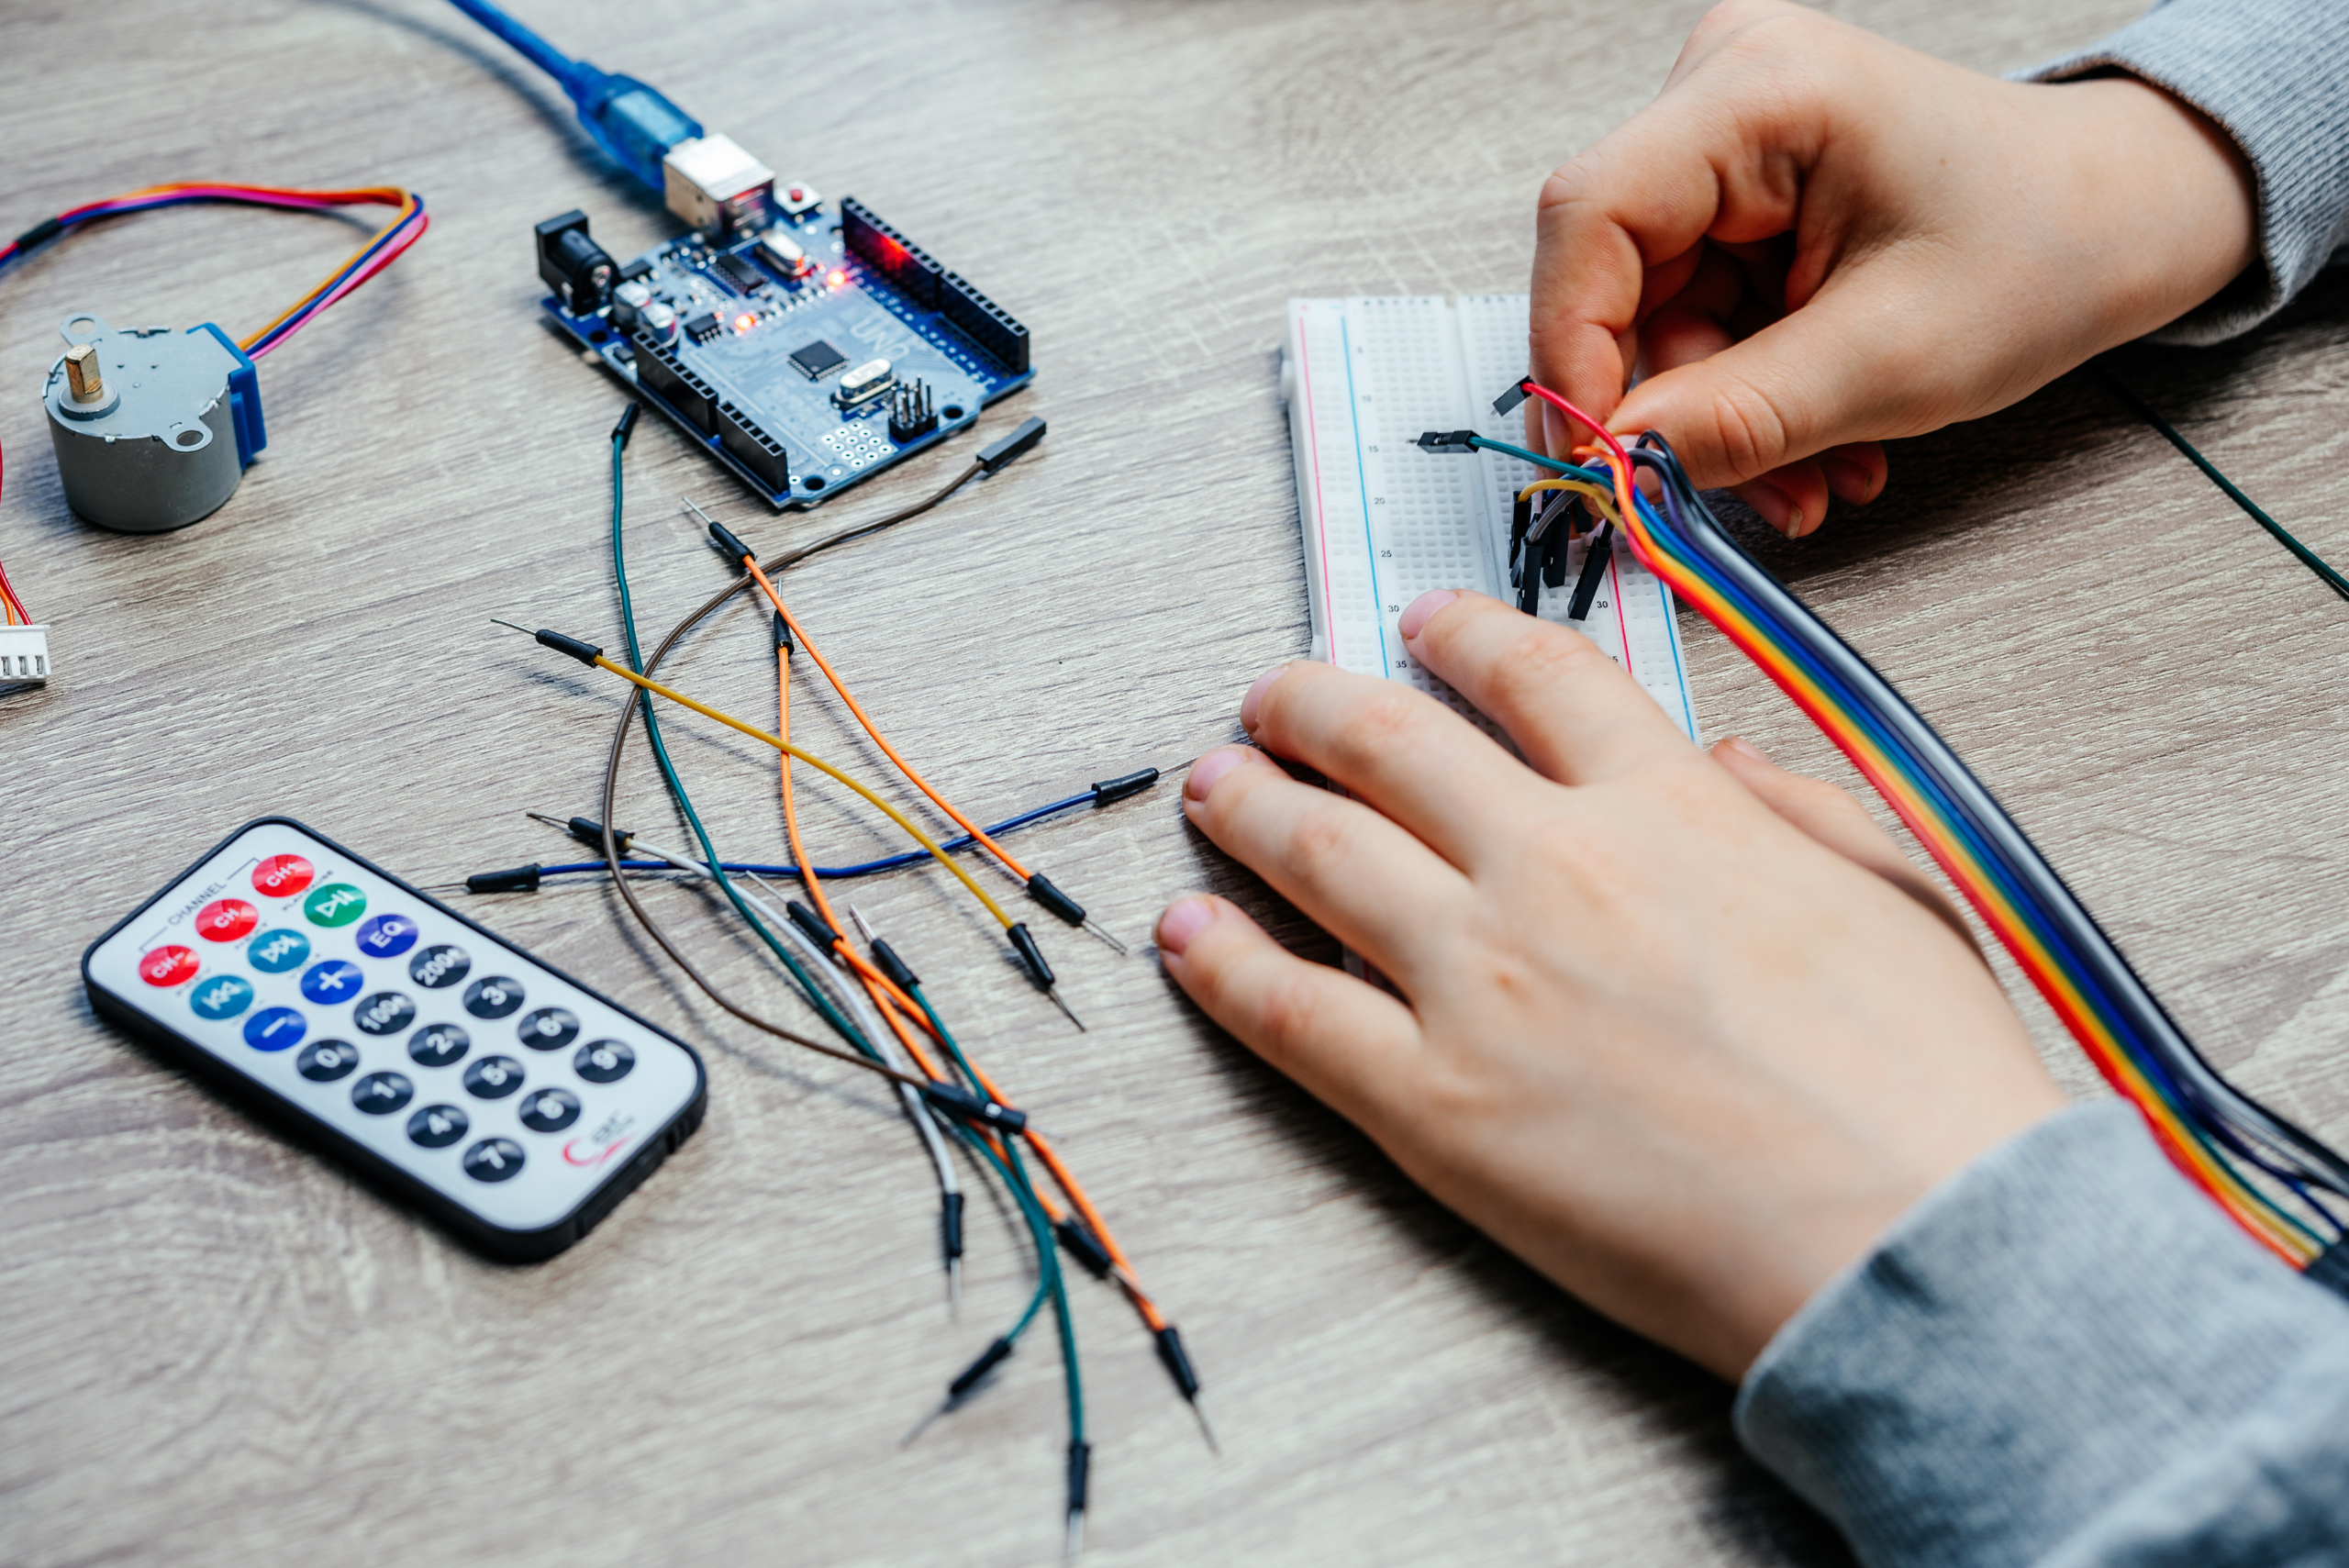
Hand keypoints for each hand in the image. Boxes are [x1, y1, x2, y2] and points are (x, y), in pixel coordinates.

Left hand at [1156, 591, 2066, 1378]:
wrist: (1916, 1240)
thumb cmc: (1926, 1085)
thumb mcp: (1898, 890)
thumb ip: (1797, 806)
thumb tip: (1722, 762)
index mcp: (1669, 806)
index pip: (1531, 675)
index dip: (1460, 633)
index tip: (1421, 622)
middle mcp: (1553, 866)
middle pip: (1387, 743)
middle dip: (1311, 704)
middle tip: (1273, 697)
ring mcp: (1478, 979)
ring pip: (1315, 853)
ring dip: (1247, 804)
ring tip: (1212, 786)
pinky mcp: (1430, 1103)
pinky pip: (1289, 1012)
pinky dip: (1221, 962)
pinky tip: (1188, 933)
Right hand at [1531, 0, 2256, 535]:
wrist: (2121, 222)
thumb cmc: (2044, 250)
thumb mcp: (1891, 360)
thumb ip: (1739, 418)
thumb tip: (1616, 466)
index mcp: (1762, 89)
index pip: (1592, 215)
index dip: (1573, 349)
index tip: (1597, 461)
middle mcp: (1726, 92)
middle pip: (1616, 275)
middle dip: (1672, 405)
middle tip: (1720, 497)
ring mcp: (1727, 140)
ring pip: (1654, 314)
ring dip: (1721, 418)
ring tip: (1810, 479)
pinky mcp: (1738, 192)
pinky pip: (1694, 314)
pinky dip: (1744, 392)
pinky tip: (1813, 435)